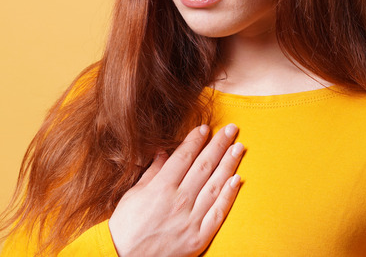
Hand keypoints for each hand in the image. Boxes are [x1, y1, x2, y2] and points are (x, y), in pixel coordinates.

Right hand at [108, 124, 243, 256]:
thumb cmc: (126, 225)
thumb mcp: (134, 193)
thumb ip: (153, 171)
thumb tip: (165, 152)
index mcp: (162, 187)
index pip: (184, 157)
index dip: (196, 140)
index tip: (206, 128)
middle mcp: (179, 200)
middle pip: (204, 166)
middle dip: (219, 145)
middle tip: (231, 129)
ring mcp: (191, 219)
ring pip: (215, 185)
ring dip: (229, 164)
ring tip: (239, 147)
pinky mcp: (199, 236)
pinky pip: (218, 212)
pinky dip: (229, 195)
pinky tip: (237, 179)